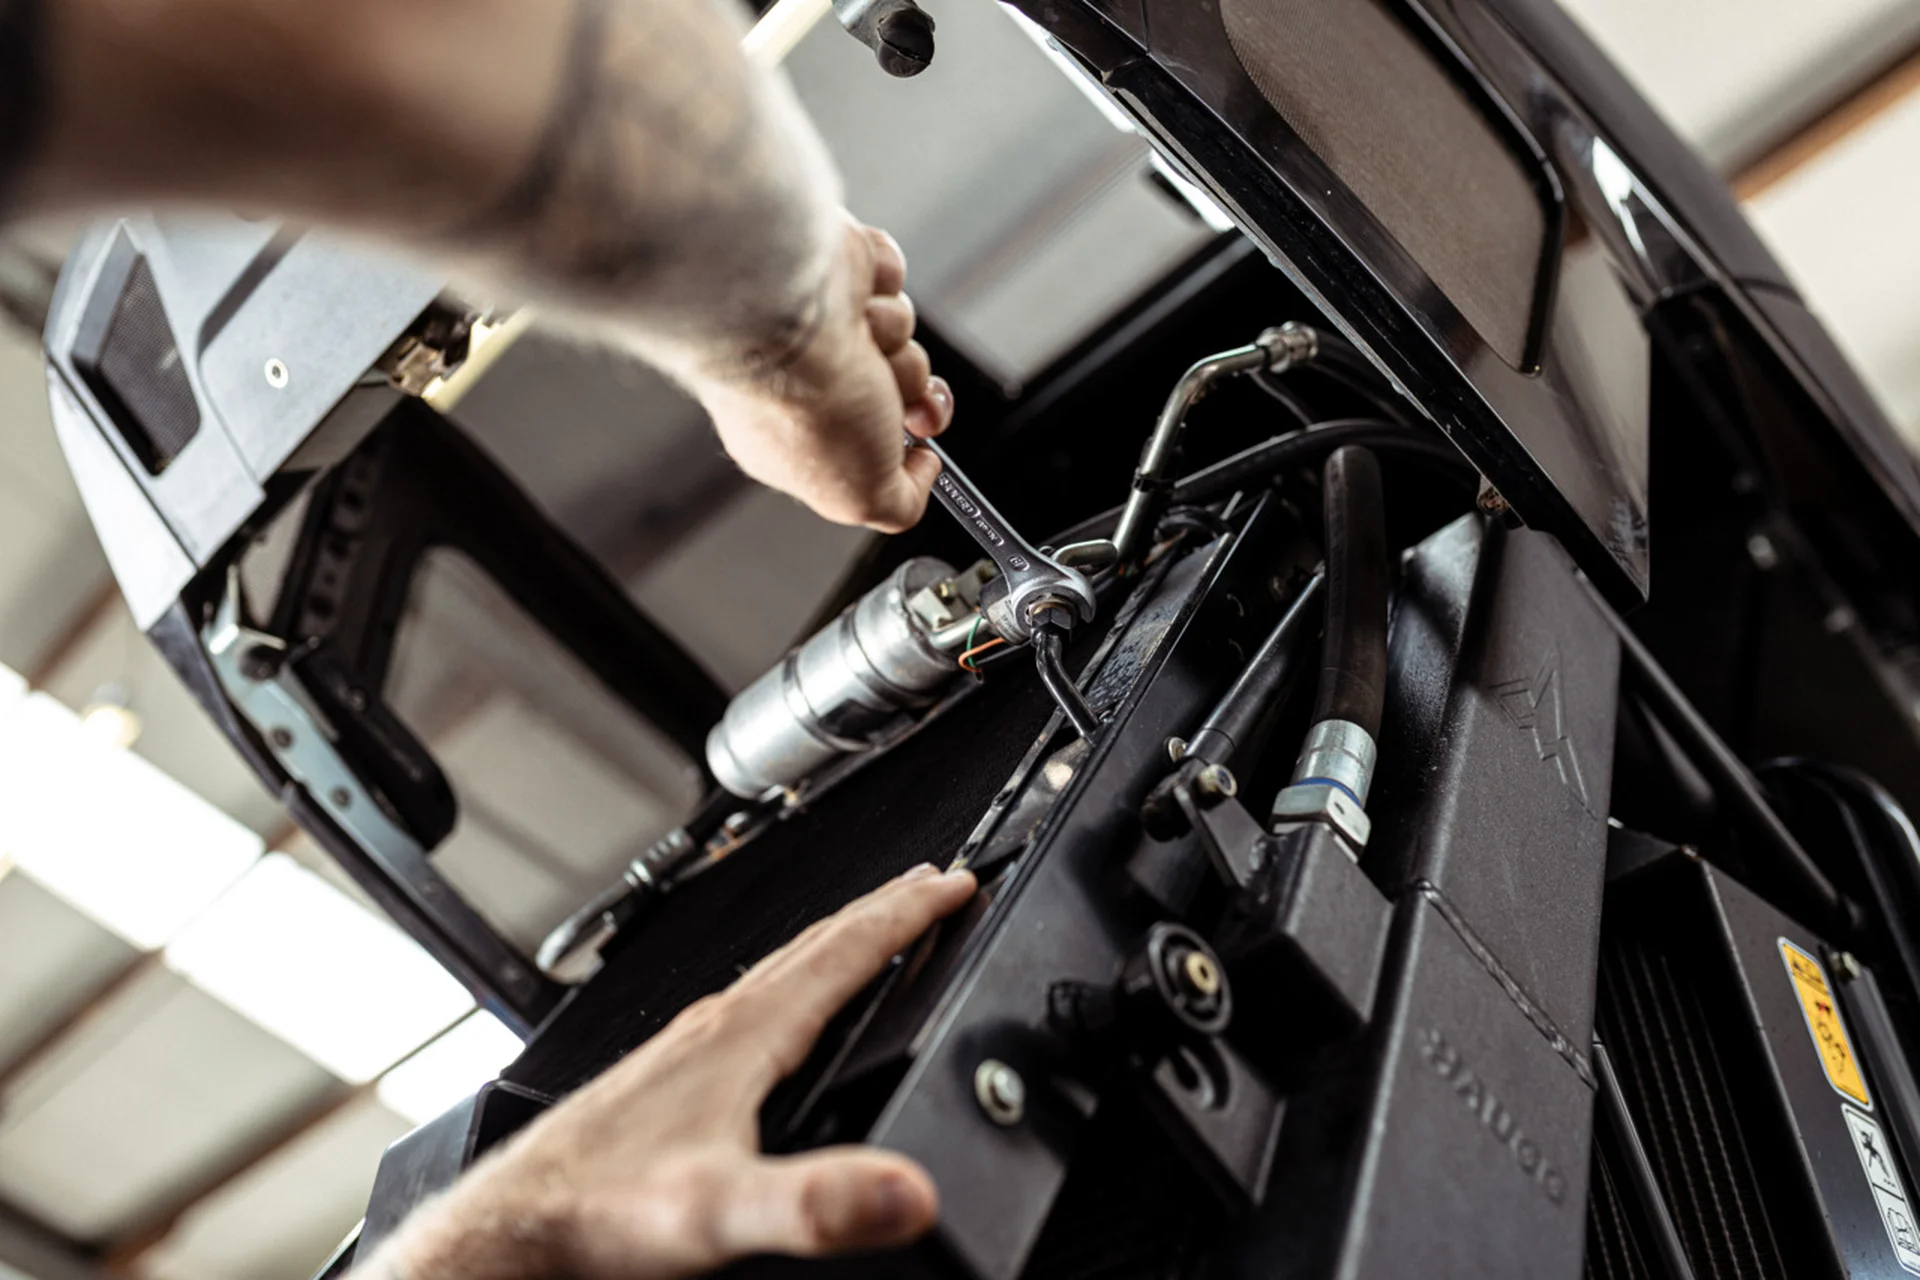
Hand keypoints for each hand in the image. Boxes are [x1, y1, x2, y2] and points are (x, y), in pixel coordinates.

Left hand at [368, 864, 978, 1279]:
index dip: (908, 914)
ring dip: (836, 943)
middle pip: (814, 946)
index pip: (843, 951)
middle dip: (881, 909)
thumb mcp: (722, 1213)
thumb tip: (911, 1190)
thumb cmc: (594, 1217)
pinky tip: (780, 1019)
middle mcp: (712, 1028)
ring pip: (778, 973)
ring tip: (870, 932)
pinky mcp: (664, 1081)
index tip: (957, 881)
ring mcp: (685, 1049)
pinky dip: (790, 988)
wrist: (506, 1236)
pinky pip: (748, 1008)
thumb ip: (818, 1203)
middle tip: (932, 882)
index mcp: (740, 1035)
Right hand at [691, 215, 954, 532]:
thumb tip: (922, 476)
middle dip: (907, 390)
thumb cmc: (805, 404)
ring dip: (892, 341)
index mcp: (795, 437)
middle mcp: (805, 378)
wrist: (786, 316)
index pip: (865, 447)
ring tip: (856, 341)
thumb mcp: (859, 496)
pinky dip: (879, 285)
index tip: (916, 452)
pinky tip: (849, 297)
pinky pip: (888, 276)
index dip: (898, 449)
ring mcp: (819, 321)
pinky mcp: (832, 267)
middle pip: (898, 389)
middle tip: (886, 394)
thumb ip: (898, 506)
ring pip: (901, 336)